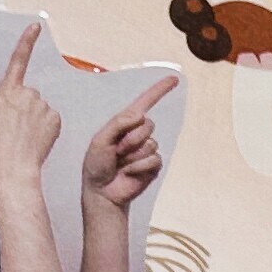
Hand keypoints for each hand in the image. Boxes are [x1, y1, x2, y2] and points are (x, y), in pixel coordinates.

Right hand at [0, 22, 60, 171]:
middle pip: (26, 92)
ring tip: (21, 135)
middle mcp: (29, 93)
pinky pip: (49, 118)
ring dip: (31, 116)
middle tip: (9, 125)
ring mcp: (44, 106)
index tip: (36, 26)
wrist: (14, 165)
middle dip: (20, 104)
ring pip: (38, 106)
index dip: (27, 41)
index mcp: (9, 90)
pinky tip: (33, 138)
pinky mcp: (55, 119)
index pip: (18, 59)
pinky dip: (43, 126)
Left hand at [81, 77, 175, 210]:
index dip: (159, 90)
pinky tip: (129, 173)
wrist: (102, 192)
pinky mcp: (153, 166)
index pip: (145, 102)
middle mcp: (138, 134)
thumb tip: (140, 114)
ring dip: (133, 156)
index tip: (174, 79)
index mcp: (125, 123)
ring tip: (121, 164)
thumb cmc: (96, 165)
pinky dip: (139, 167)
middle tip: (117, 151)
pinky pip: (154, 160)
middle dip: (131, 138)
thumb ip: (118, 124)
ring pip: (150, 144)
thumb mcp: (100, 140)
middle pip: (148, 125)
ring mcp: (147, 150)